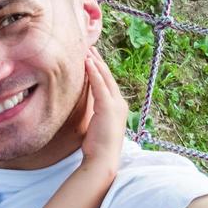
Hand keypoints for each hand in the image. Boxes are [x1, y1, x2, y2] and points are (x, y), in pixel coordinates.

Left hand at [78, 46, 127, 171]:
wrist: (103, 160)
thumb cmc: (98, 147)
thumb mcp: (96, 125)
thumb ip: (94, 112)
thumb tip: (87, 106)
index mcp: (118, 107)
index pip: (109, 84)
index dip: (101, 70)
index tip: (92, 58)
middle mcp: (120, 103)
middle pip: (108, 77)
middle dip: (99, 61)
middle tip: (90, 48)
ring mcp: (115, 104)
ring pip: (105, 77)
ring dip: (96, 62)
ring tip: (87, 50)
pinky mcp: (108, 107)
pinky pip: (100, 85)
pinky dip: (94, 72)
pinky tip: (87, 62)